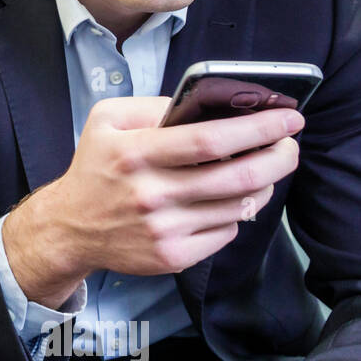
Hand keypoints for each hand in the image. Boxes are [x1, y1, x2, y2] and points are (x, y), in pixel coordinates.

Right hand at [5, 96, 301, 306]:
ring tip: (263, 168)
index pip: (210, 141)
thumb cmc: (95, 168)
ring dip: (263, 185)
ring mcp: (163, 230)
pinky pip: (226, 232)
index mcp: (135, 154)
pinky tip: (225, 201)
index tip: (287, 118)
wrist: (70, 228)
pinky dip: (235, 213)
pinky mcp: (173, 257)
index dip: (258, 128)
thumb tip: (210, 103)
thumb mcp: (108, 120)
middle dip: (278, 157)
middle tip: (290, 144)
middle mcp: (150, 194)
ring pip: (239, 206)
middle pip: (237, 177)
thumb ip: (155, 106)